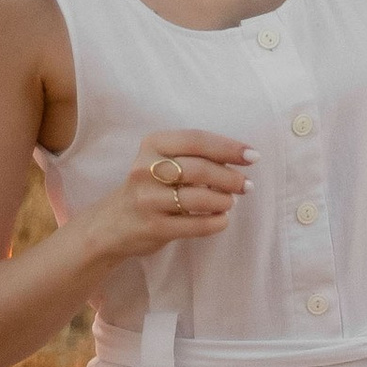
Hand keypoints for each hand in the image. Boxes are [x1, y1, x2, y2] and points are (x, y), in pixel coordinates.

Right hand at [96, 129, 252, 261]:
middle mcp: (145, 169)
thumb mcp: (163, 160)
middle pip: (200, 169)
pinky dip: (216, 222)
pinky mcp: (153, 227)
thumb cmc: (150, 187)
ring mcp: (147, 199)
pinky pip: (196, 225)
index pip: (197, 140)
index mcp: (153, 144)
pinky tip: (221, 219)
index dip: (229, 147)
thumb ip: (195, 156)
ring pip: (199, 198)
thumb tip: (241, 159)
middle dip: (230, 177)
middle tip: (247, 186)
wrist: (113, 223)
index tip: (253, 156)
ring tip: (230, 202)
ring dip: (224, 201)